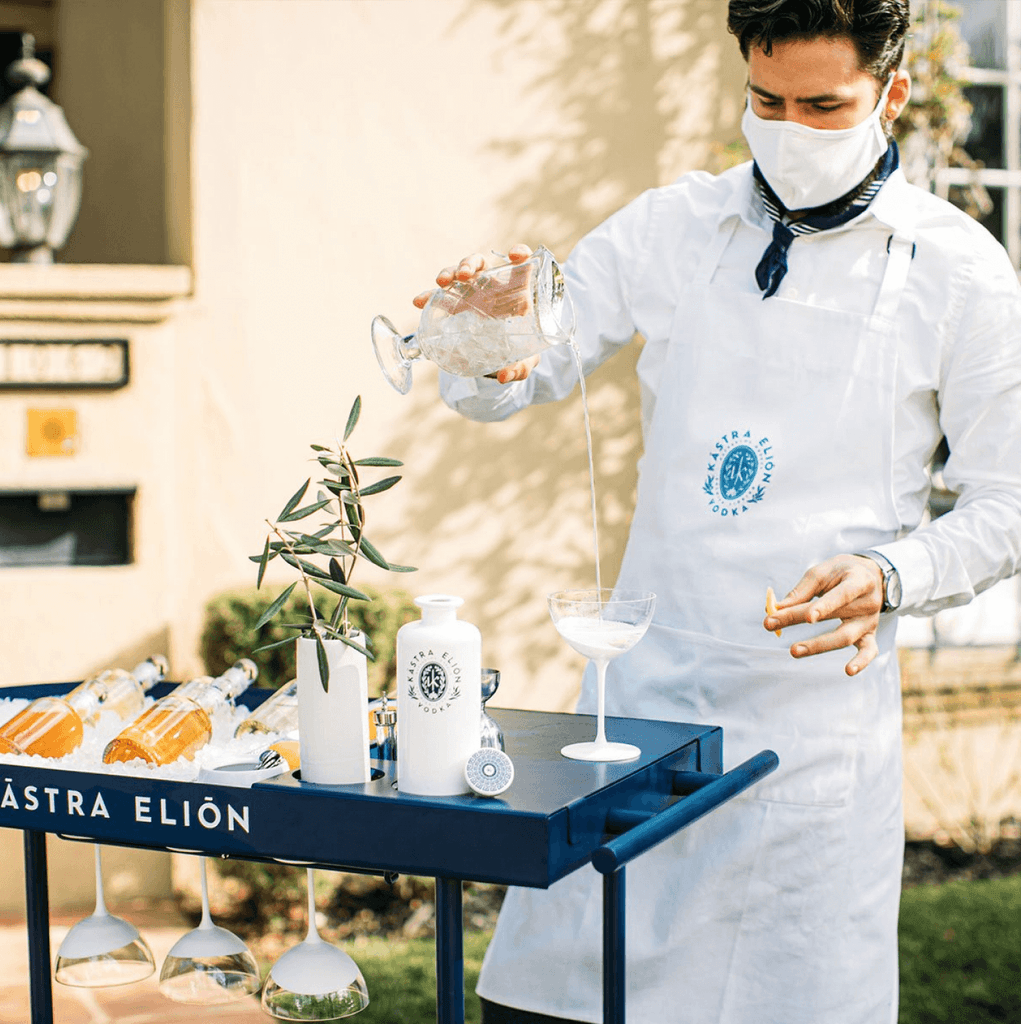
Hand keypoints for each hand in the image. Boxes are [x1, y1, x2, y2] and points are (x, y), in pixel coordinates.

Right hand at [412, 244, 539, 383]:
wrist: (504, 355)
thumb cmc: (523, 349)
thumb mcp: (525, 359)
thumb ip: (520, 367)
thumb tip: (504, 376)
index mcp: (516, 289)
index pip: (520, 262)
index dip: (519, 253)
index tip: (515, 256)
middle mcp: (493, 285)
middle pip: (481, 263)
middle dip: (471, 263)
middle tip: (465, 275)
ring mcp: (472, 292)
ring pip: (459, 273)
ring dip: (449, 272)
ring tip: (441, 283)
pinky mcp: (456, 302)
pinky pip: (441, 294)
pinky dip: (430, 295)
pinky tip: (420, 302)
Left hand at [764, 555, 884, 675]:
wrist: (871, 576)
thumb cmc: (841, 573)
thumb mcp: (823, 572)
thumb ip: (802, 590)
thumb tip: (776, 608)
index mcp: (859, 581)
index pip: (841, 595)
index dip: (823, 606)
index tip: (805, 617)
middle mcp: (868, 602)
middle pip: (835, 615)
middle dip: (798, 619)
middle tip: (770, 624)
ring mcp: (870, 621)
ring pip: (846, 637)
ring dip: (818, 645)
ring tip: (794, 650)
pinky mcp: (869, 635)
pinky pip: (869, 651)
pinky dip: (861, 662)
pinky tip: (848, 671)